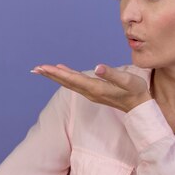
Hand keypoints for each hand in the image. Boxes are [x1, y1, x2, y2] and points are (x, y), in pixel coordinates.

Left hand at [32, 64, 150, 112]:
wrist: (140, 106)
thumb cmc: (135, 91)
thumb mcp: (126, 80)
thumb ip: (112, 74)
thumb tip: (97, 67)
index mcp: (96, 88)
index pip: (72, 79)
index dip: (57, 73)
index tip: (44, 67)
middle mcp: (90, 92)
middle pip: (66, 82)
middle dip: (50, 75)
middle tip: (35, 69)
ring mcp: (91, 93)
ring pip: (69, 83)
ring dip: (55, 76)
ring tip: (42, 70)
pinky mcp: (93, 92)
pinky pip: (75, 83)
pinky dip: (66, 76)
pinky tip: (61, 70)